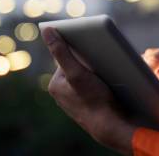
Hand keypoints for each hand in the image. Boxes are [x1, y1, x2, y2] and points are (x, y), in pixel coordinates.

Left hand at [41, 27, 135, 154]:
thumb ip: (61, 51)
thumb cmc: (95, 99)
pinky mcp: (87, 105)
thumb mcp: (77, 72)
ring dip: (96, 70)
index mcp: (55, 85)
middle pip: (76, 66)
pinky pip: (92, 87)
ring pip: (85, 77)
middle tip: (103, 53)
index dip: (79, 47)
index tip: (91, 39)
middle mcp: (62, 94)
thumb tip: (47, 31)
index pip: (66, 56)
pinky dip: (100, 81)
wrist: (112, 127)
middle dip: (89, 59)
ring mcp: (75, 100)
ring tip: (109, 66)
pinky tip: (111, 81)